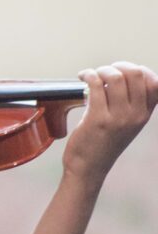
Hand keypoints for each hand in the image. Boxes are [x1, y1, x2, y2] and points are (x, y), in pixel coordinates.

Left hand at [62, 62, 157, 182]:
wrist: (88, 168)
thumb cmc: (102, 144)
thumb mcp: (126, 125)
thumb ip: (130, 105)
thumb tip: (120, 77)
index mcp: (144, 115)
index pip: (154, 82)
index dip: (139, 70)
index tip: (122, 71)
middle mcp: (135, 116)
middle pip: (136, 74)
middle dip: (118, 66)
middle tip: (104, 71)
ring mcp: (118, 118)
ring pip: (115, 77)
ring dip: (101, 70)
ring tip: (92, 75)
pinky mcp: (98, 118)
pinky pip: (95, 85)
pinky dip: (88, 75)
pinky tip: (83, 77)